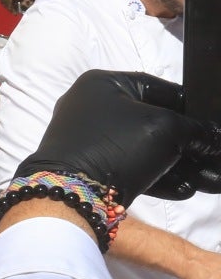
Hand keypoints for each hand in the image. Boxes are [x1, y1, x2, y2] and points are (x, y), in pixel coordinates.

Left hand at [18, 70, 220, 203]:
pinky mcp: (92, 168)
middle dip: (190, 143)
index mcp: (104, 85)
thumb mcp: (166, 129)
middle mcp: (93, 109)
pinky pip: (132, 168)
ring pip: (147, 150)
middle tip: (214, 156)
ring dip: (181, 165)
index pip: (160, 89)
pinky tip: (187, 189)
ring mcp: (90, 140)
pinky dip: (160, 178)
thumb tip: (213, 138)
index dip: (191, 106)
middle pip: (155, 122)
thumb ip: (195, 130)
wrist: (72, 192)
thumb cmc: (117, 145)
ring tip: (210, 179)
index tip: (212, 124)